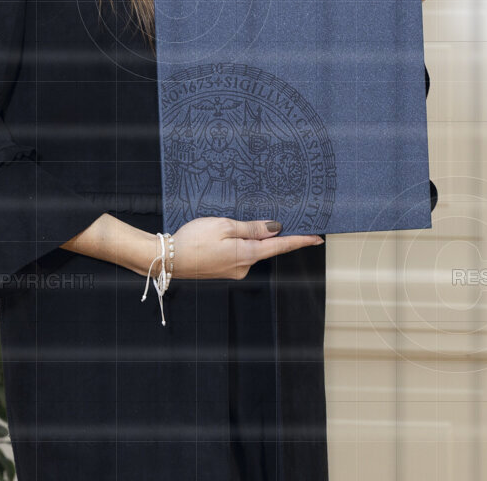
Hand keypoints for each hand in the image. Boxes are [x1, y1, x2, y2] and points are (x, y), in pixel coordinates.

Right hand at [170, 217, 323, 279]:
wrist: (168, 259)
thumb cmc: (193, 240)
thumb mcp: (223, 226)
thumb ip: (251, 228)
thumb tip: (275, 229)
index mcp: (247, 254)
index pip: (280, 246)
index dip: (300, 240)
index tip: (317, 237)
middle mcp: (244, 266)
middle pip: (265, 247)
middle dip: (266, 233)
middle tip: (260, 216)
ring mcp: (234, 270)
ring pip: (250, 249)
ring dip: (247, 237)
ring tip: (227, 225)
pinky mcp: (224, 270)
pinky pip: (238, 254)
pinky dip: (236, 243)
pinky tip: (221, 235)